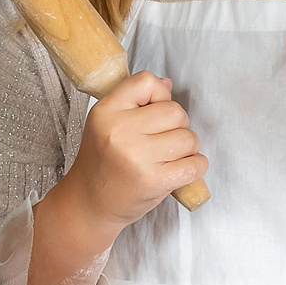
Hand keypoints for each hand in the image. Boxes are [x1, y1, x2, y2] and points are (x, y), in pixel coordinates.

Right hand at [56, 71, 206, 227]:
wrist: (89, 203)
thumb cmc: (102, 162)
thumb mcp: (106, 123)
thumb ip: (135, 101)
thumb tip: (167, 85)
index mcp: (106, 111)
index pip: (147, 82)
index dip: (158, 95)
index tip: (152, 112)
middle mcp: (120, 131)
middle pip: (175, 111)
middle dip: (177, 125)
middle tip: (160, 141)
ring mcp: (138, 157)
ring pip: (189, 137)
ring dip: (187, 147)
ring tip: (168, 156)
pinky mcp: (154, 181)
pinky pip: (196, 164)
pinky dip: (195, 166)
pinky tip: (179, 169)